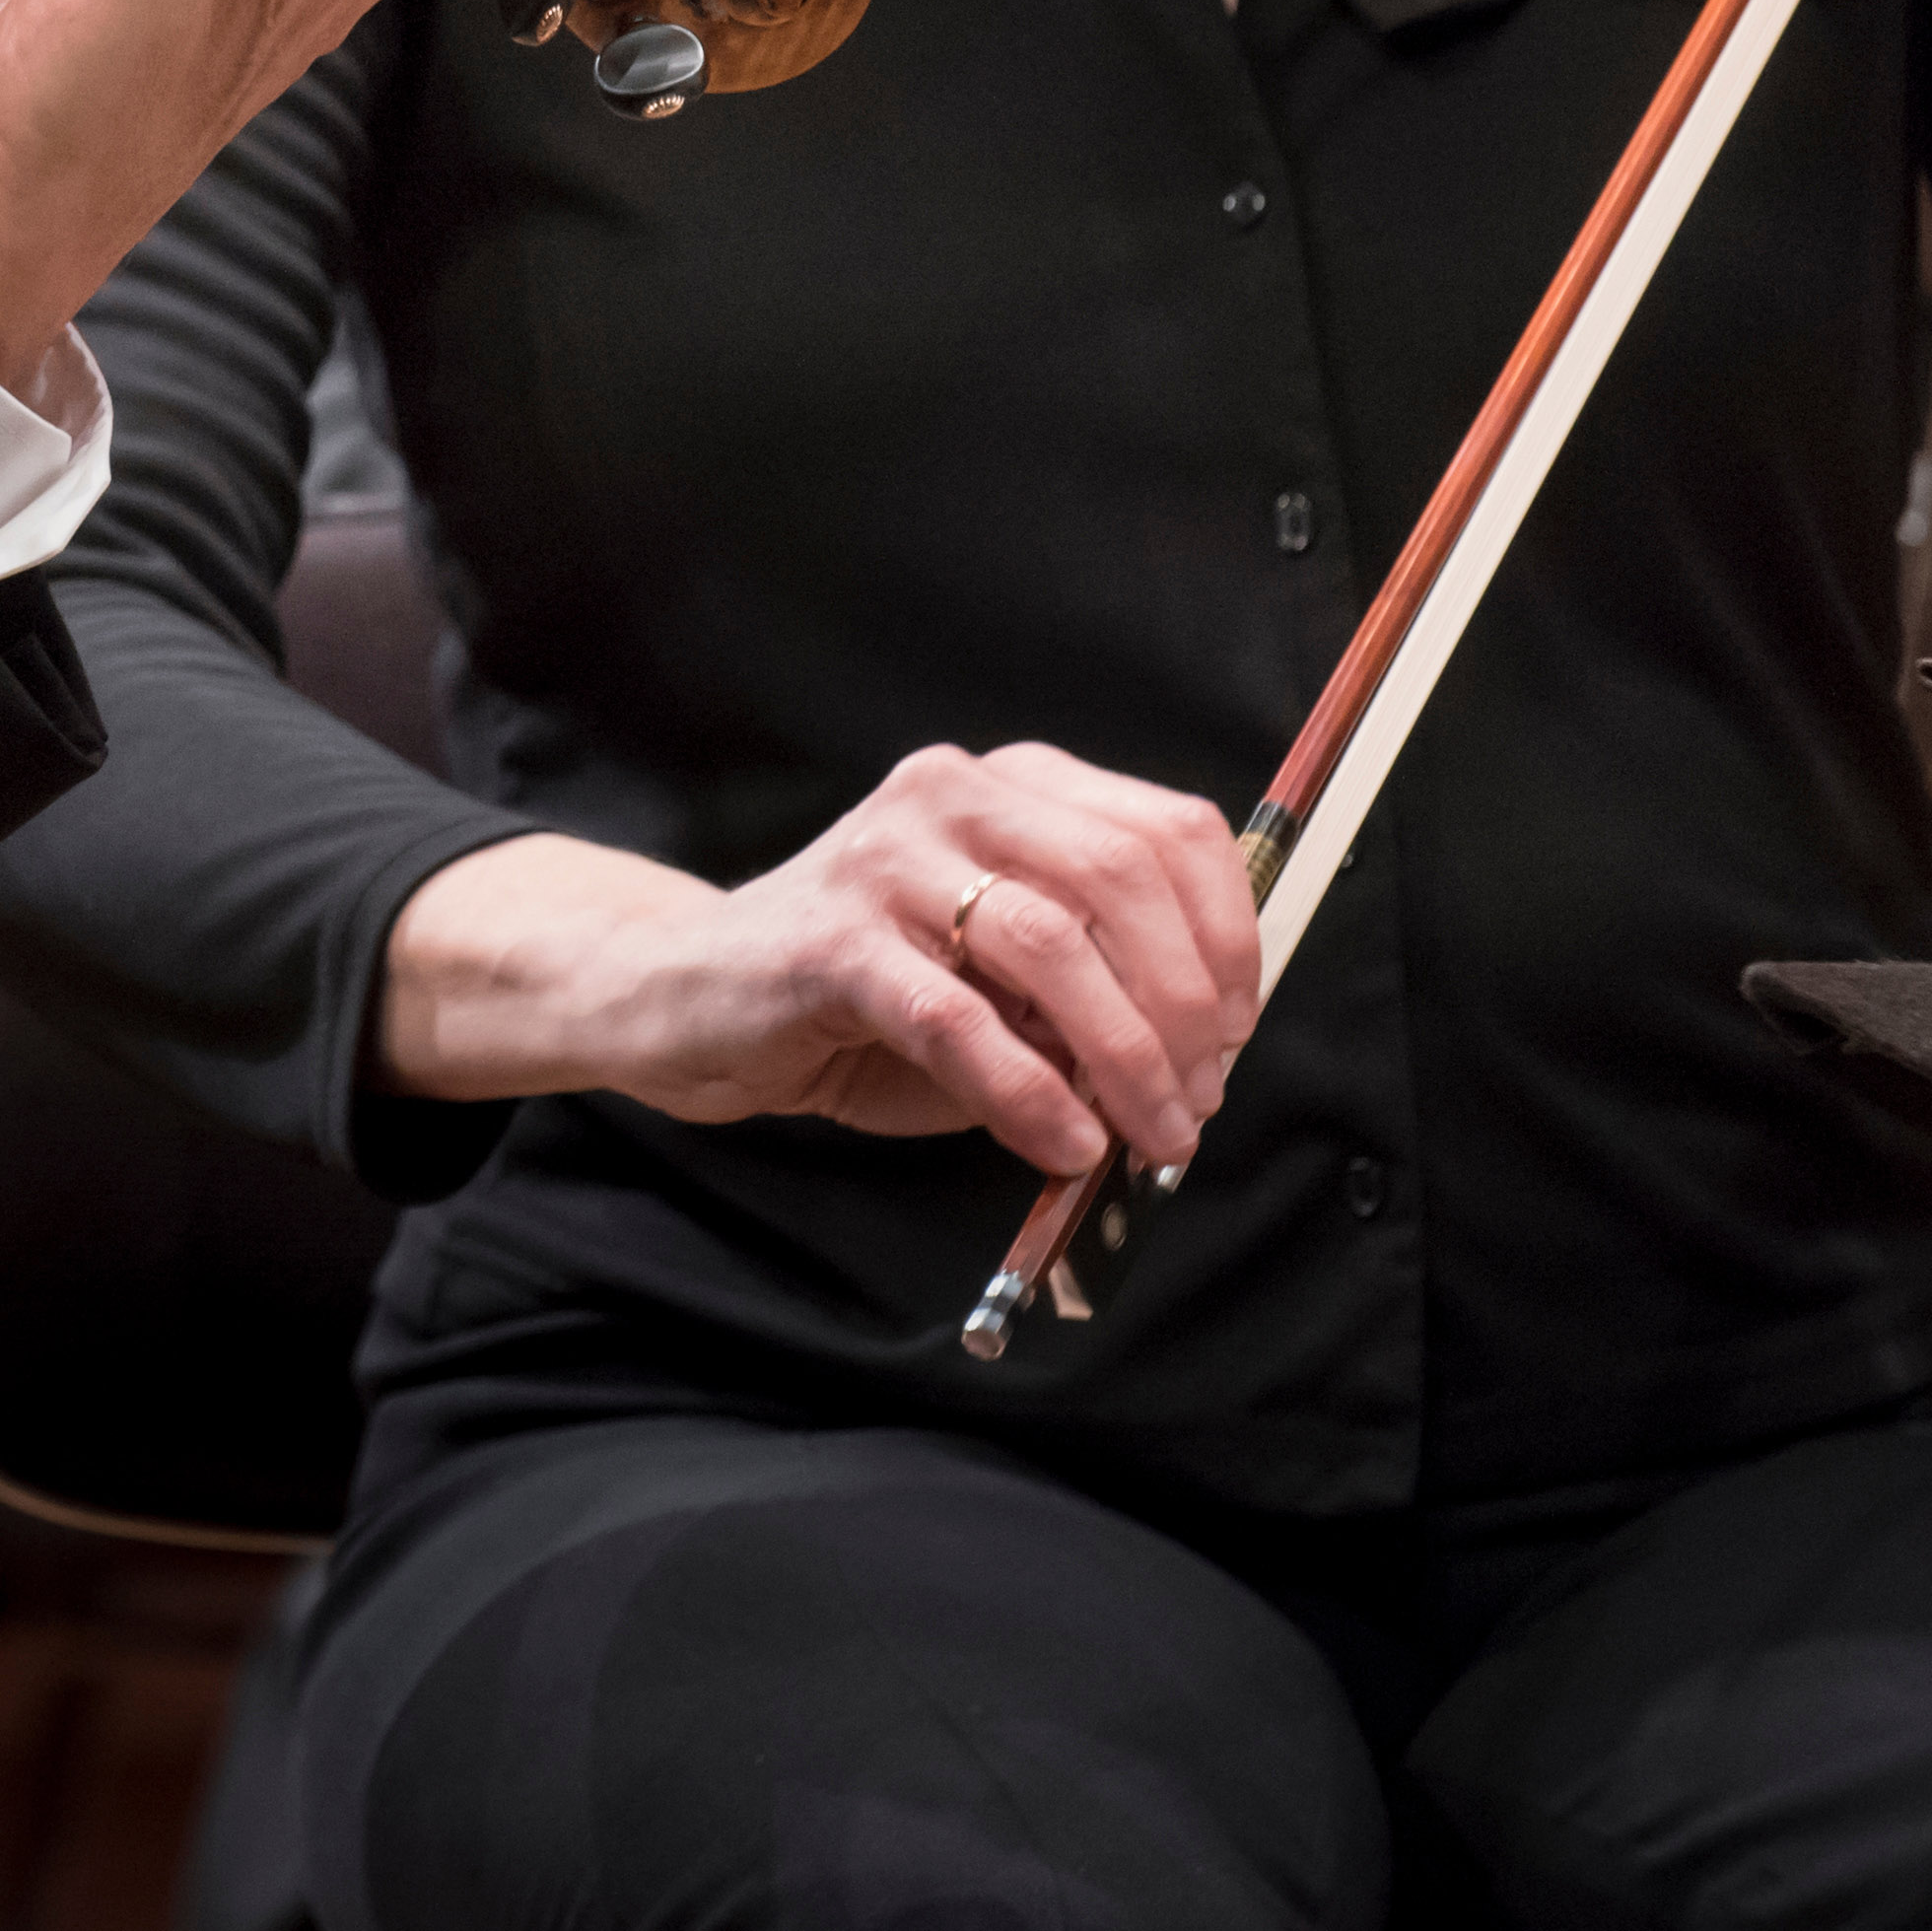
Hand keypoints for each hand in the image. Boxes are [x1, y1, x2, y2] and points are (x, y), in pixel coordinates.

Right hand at [374, 743, 1256, 1179]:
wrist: (694, 998)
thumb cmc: (867, 992)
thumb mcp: (1001, 974)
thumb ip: (1092, 988)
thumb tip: (1202, 1058)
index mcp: (1010, 786)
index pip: (1166, 829)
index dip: (1226, 936)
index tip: (1237, 1029)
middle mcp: (952, 795)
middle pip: (1119, 878)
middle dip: (1187, 1004)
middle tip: (1200, 1097)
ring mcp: (886, 858)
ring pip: (1050, 942)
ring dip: (1125, 1056)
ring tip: (1149, 1133)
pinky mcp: (830, 939)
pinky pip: (957, 1018)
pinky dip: (1028, 1093)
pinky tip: (1063, 1144)